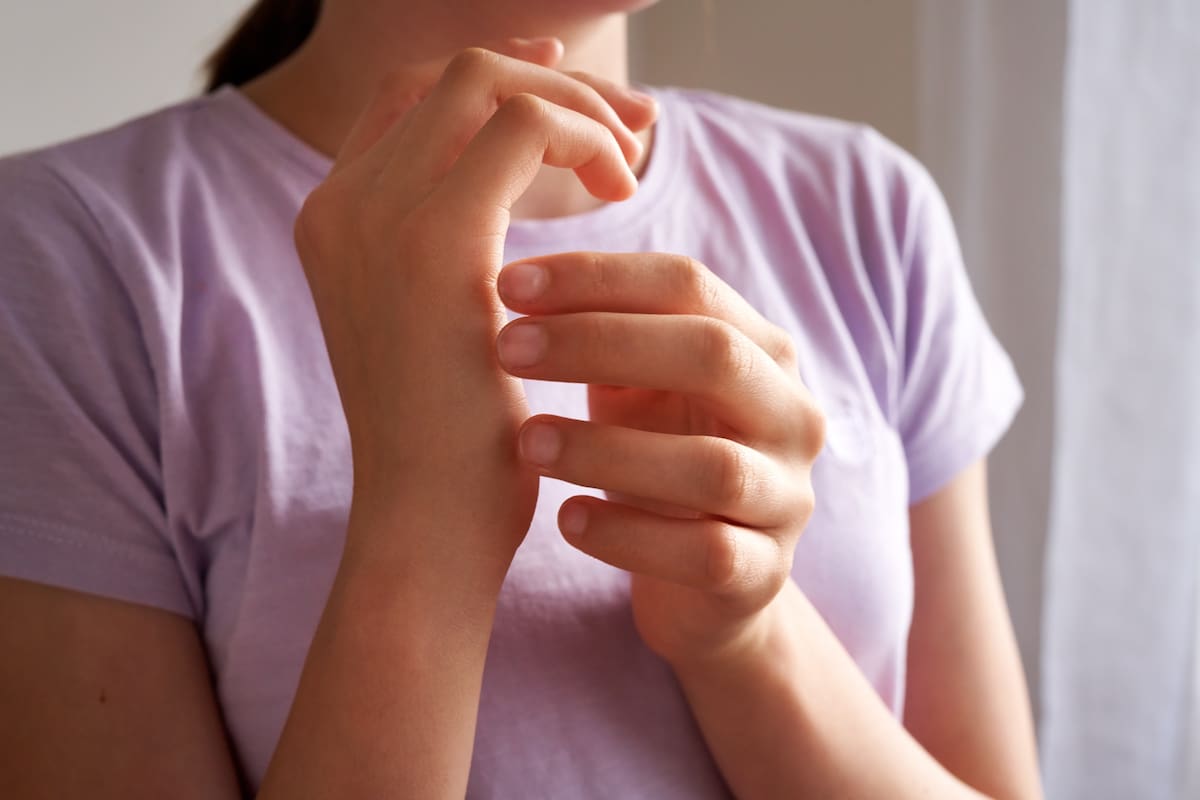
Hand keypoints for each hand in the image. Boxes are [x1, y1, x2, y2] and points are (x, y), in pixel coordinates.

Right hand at [292, 40, 656, 582]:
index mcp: (335, 222)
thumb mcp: (442, 325)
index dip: (500, 78)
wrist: (425, 526)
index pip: (412, 99)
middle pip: (449, 75)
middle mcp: (339, 203)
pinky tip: (621, 192)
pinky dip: (583, 138)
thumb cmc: (449, 443)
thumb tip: (520, 181)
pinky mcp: (436, 242)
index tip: (576, 102)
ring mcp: (376, 216)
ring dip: (573, 104)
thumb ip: (457, 247)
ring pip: (487, 82)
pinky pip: (524, 126)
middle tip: (627, 120)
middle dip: (550, 79)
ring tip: (629, 158)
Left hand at [496, 252, 824, 664]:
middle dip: (601, 343)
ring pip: (713, 466)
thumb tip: (514, 275)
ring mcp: (787, 499)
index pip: (690, 285)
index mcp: (762, 351)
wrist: (701, 584)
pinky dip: (629, 536)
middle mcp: (792, 416)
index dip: (598, 277)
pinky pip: (706, 555)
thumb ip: (604, 333)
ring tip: (525, 442)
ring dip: (607, 448)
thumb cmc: (656, 460)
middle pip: (714, 355)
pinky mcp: (764, 576)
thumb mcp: (638, 389)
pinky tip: (567, 520)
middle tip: (506, 347)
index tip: (509, 284)